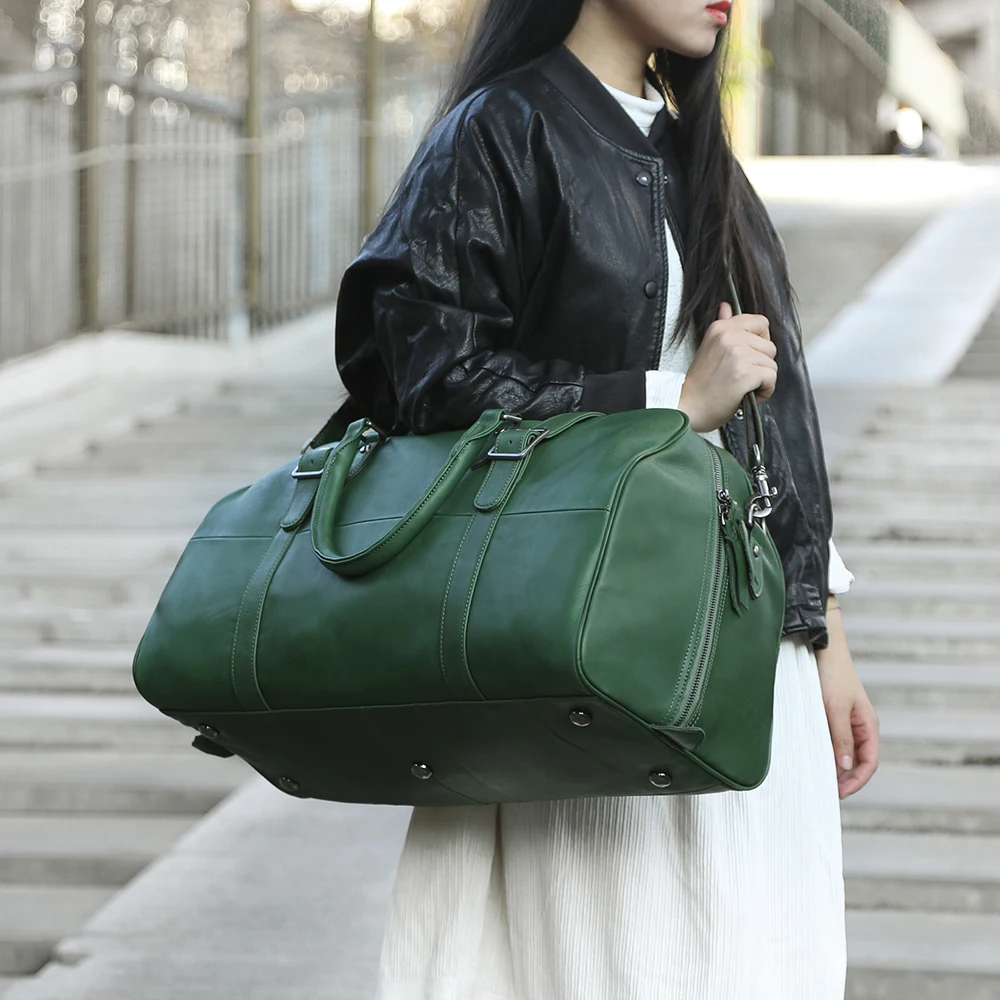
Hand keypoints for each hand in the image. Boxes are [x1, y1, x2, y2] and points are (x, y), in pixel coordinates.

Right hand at [677, 301, 776, 432]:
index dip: (760, 341)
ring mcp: (738, 354)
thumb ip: (723, 325)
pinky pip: (771, 378)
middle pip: (770, 346)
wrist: (687, 407)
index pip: (761, 323)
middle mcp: (730, 337)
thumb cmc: (699, 384)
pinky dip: (765, 391)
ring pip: (772, 364)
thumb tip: (726, 307)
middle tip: (741, 376)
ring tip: (743, 386)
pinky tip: (748, 394)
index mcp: (721, 328)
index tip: (749, 356)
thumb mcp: (709, 347)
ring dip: (762, 379)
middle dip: (761, 364)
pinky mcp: (745, 372)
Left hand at [816, 603, 879, 798]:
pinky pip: (832, 740)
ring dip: (834, 766)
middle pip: (857, 760)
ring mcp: (846, 721)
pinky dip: (826, 752)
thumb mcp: (836, 707)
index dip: (857, 780)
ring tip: (817, 778)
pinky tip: (812, 757)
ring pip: (844, 752)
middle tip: (825, 792)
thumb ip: (841, 736)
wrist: (823, 648)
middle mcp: (860, 726)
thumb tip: (846, 767)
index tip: (840, 793)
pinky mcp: (832, 716)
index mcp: (868, 725)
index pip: (869, 762)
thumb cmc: (833, 675)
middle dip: (845, 778)